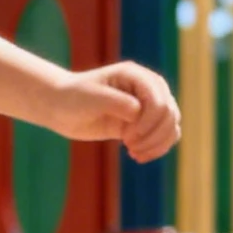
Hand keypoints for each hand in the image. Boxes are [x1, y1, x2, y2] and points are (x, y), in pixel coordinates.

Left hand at [45, 63, 180, 162]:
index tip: (126, 137)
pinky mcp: (141, 123)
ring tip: (135, 153)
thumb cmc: (74, 98)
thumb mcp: (93, 98)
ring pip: (171, 125)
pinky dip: (157, 148)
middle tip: (130, 146)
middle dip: (153, 135)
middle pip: (170, 113)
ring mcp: (146, 105)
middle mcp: (147, 88)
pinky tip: (139, 157)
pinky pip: (164, 135)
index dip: (148, 123)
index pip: (159, 101)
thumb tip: (139, 113)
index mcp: (137, 76)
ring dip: (157, 143)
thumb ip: (118, 103)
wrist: (61, 107)